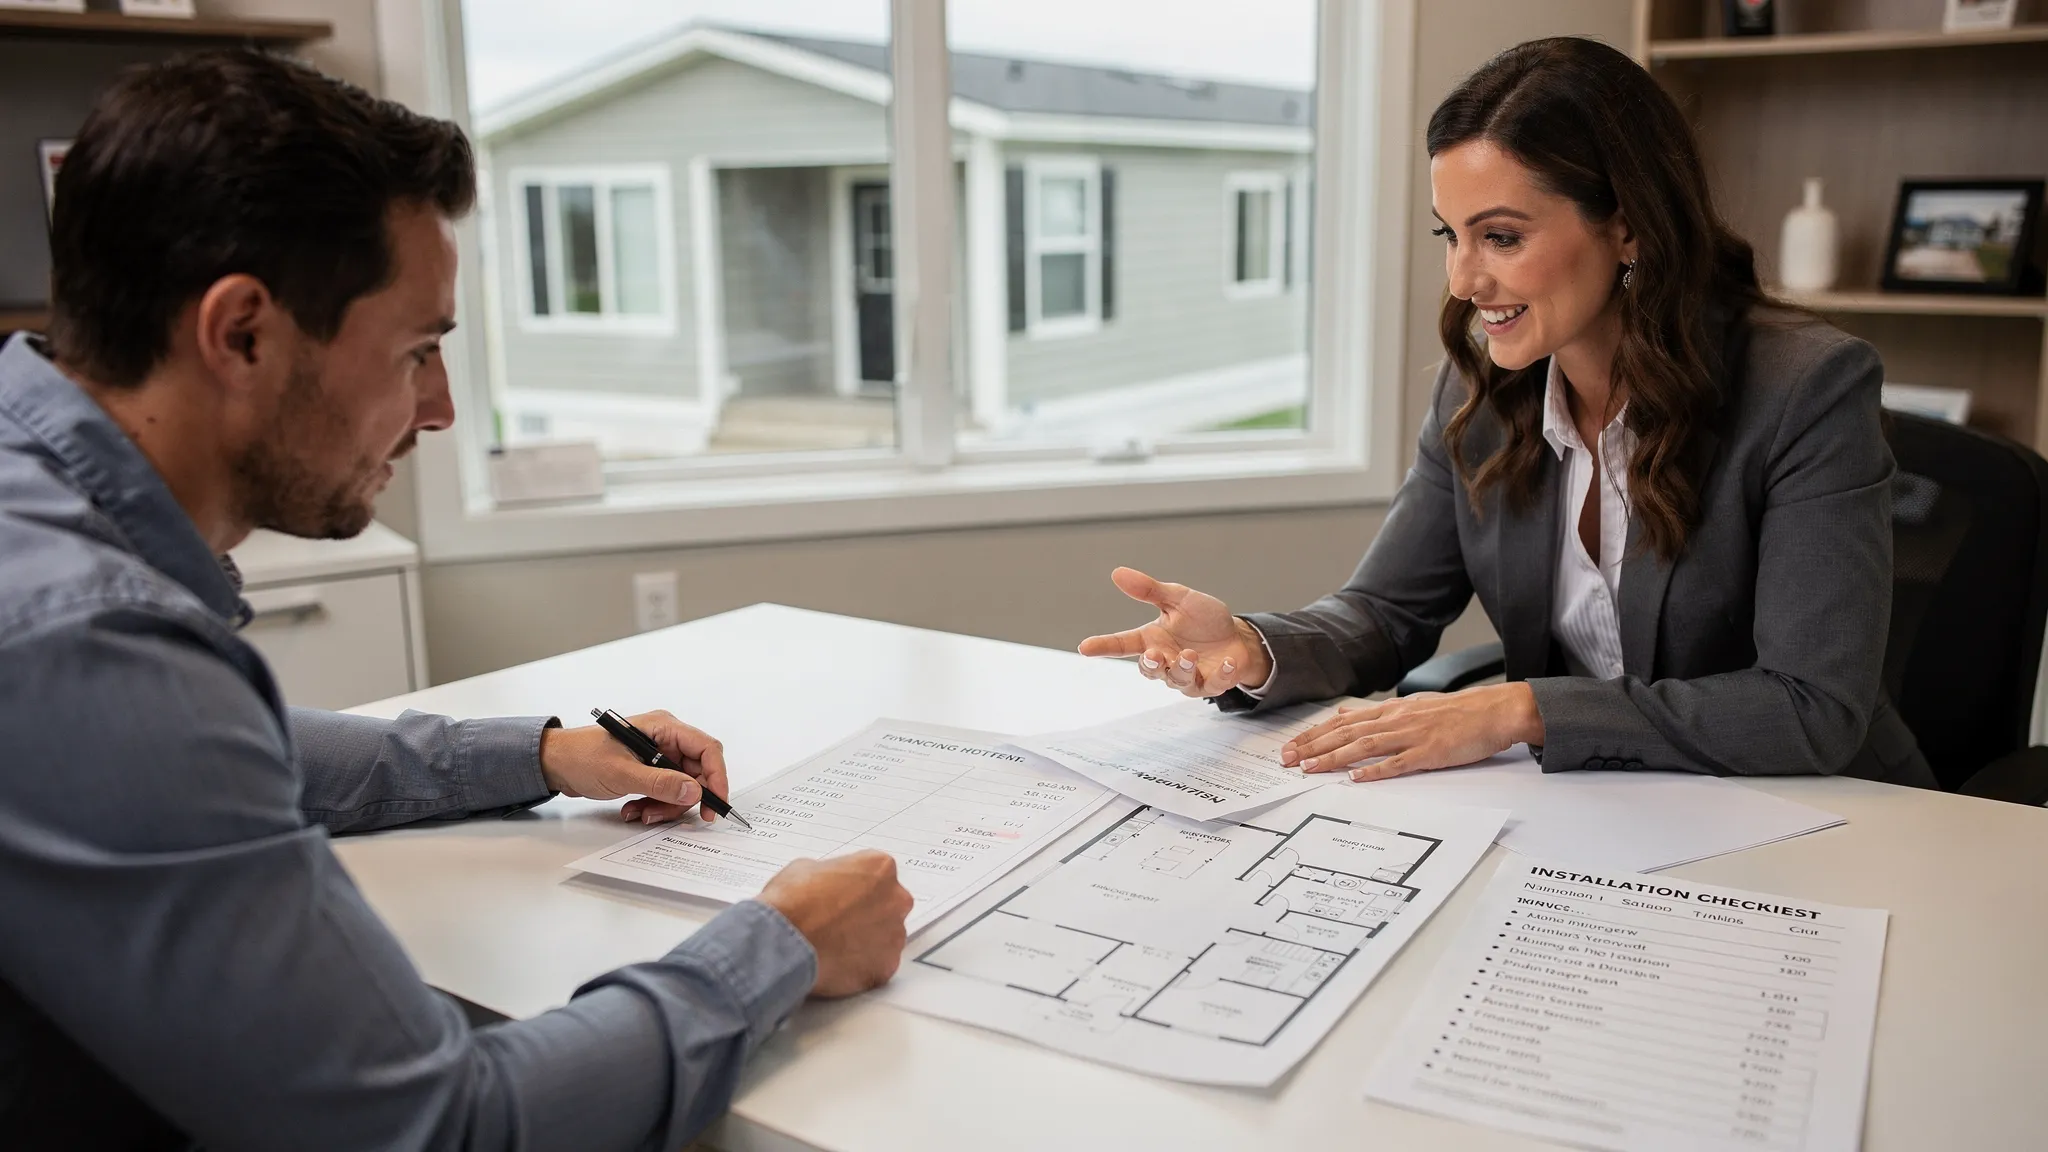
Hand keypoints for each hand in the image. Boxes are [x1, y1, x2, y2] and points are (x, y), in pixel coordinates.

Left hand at [538, 710, 730, 824]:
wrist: (554, 764)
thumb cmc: (581, 757)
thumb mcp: (622, 773)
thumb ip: (661, 783)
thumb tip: (695, 791)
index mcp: (664, 727)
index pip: (706, 749)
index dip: (716, 777)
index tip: (714, 803)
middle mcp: (665, 739)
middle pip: (696, 772)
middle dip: (684, 798)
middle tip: (668, 815)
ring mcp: (658, 756)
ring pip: (681, 786)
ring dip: (665, 805)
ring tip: (642, 813)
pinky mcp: (649, 771)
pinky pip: (665, 791)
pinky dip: (654, 804)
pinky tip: (634, 809)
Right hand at [758, 851, 914, 997]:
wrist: (783, 943)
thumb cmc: (791, 903)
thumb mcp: (806, 868)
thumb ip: (831, 875)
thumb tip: (829, 885)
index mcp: (880, 868)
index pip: (876, 874)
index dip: (854, 886)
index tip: (842, 895)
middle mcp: (896, 900)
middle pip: (888, 905)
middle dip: (867, 912)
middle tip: (838, 921)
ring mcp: (894, 936)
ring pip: (885, 937)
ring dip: (866, 940)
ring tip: (834, 945)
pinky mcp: (886, 968)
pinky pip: (878, 965)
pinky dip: (861, 966)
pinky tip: (837, 963)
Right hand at [1076, 567, 1270, 696]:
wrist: (1237, 636)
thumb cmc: (1203, 620)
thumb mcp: (1179, 598)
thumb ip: (1150, 591)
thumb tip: (1117, 573)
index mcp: (1153, 638)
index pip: (1123, 644)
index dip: (1104, 646)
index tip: (1085, 647)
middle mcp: (1167, 660)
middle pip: (1149, 670)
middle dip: (1150, 665)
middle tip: (1154, 654)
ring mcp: (1188, 676)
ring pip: (1178, 681)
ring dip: (1183, 668)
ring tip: (1190, 654)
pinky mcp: (1212, 684)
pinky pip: (1213, 685)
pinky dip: (1221, 675)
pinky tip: (1227, 662)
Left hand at [1280, 683, 1544, 780]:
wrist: (1495, 711)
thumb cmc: (1457, 712)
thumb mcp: (1412, 706)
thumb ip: (1378, 713)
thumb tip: (1346, 715)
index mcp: (1392, 710)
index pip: (1343, 722)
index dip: (1315, 734)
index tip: (1292, 745)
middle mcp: (1396, 720)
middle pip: (1346, 734)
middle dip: (1313, 747)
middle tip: (1287, 760)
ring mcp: (1413, 736)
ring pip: (1364, 746)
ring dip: (1334, 758)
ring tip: (1310, 768)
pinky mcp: (1430, 753)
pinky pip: (1398, 763)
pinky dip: (1375, 771)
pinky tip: (1356, 778)